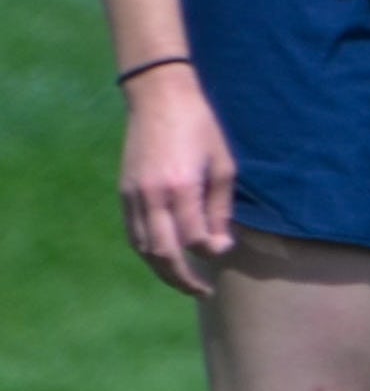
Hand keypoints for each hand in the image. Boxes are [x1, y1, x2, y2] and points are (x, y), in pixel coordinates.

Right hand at [120, 69, 233, 297]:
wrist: (159, 98)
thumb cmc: (201, 127)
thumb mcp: (224, 164)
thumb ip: (220, 208)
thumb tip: (219, 246)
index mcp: (181, 186)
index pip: (192, 238)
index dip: (208, 252)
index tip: (223, 251)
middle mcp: (152, 195)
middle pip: (163, 252)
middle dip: (182, 278)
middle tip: (202, 292)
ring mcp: (133, 195)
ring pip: (144, 248)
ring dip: (163, 270)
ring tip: (185, 281)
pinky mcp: (124, 193)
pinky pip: (134, 233)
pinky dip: (148, 252)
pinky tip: (165, 259)